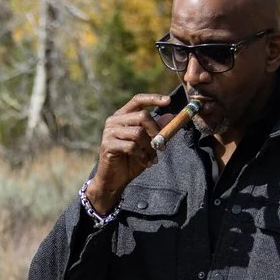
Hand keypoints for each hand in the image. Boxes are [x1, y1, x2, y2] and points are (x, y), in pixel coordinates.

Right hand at [84, 93, 173, 217]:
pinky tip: (145, 163)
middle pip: (142, 115)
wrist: (114, 180)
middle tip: (163, 145)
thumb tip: (171, 116)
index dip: (153, 98)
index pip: (137, 100)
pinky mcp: (108, 145)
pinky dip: (142, 156)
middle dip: (156, 130)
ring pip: (138, 133)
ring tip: (152, 158)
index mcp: (122, 116)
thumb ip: (157, 130)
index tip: (169, 100)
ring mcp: (109, 132)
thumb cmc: (131, 160)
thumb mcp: (148, 144)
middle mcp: (114, 120)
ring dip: (150, 148)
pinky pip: (132, 146)